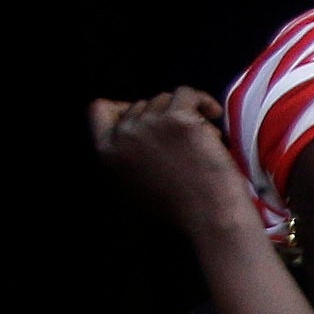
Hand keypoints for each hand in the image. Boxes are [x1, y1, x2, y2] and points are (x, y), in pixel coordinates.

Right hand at [92, 89, 251, 239]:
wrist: (214, 219)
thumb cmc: (185, 207)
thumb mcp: (138, 182)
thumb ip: (128, 152)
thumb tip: (134, 117)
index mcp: (107, 153)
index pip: (99, 109)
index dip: (125, 108)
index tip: (152, 117)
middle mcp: (122, 136)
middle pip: (142, 104)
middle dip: (166, 118)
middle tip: (188, 144)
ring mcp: (149, 125)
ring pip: (166, 98)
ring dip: (189, 116)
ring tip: (204, 144)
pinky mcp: (177, 119)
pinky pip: (188, 94)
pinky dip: (204, 102)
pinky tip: (214, 115)